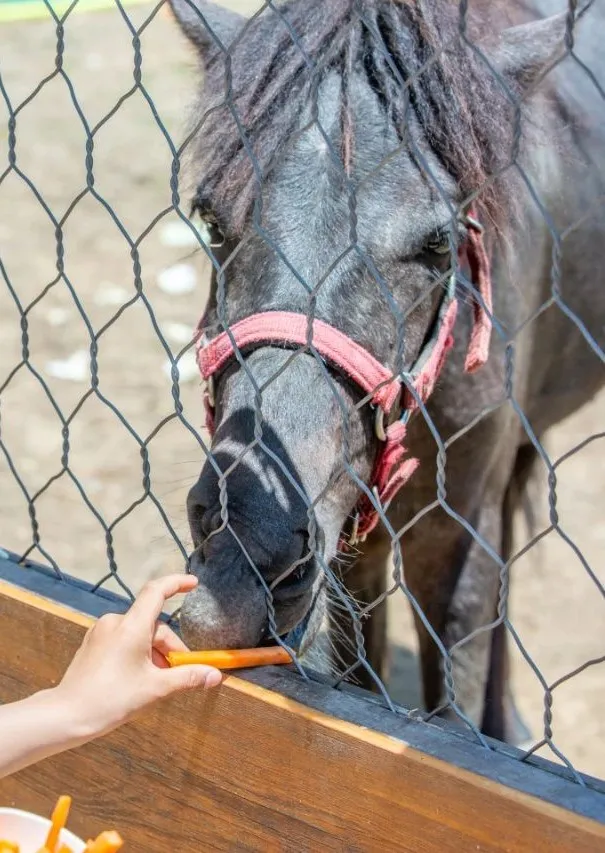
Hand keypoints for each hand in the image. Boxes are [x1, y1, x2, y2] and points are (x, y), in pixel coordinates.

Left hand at [54, 574, 221, 738]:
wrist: (67, 715)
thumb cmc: (112, 699)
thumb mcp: (155, 689)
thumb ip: (187, 677)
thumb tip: (215, 675)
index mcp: (131, 626)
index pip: (157, 591)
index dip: (177, 583)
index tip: (193, 584)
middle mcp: (115, 622)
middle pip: (153, 625)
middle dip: (169, 647)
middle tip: (180, 673)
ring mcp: (102, 632)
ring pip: (139, 635)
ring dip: (154, 653)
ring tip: (158, 682)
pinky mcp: (93, 644)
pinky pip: (124, 640)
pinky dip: (138, 654)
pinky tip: (138, 679)